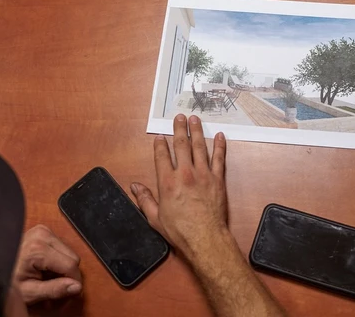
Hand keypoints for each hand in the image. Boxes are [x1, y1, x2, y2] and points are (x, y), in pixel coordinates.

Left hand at [13, 225, 82, 303]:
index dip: (73, 281)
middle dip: (67, 273)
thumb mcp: (30, 292)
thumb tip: (76, 287)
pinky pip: (63, 246)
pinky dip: (59, 258)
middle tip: (54, 284)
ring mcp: (43, 231)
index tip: (70, 291)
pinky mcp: (44, 230)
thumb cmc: (10, 280)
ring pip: (70, 251)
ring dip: (63, 265)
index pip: (70, 264)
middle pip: (72, 257)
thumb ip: (54, 289)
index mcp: (38, 249)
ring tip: (46, 274)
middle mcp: (42, 235)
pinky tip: (45, 265)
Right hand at [131, 115, 227, 261]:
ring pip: (200, 147)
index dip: (160, 145)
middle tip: (180, 117)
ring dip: (197, 131)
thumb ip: (144, 199)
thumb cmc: (179, 230)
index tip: (161, 136)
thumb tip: (135, 187)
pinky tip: (219, 136)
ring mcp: (203, 174)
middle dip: (179, 129)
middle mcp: (185, 173)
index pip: (162, 156)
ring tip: (195, 119)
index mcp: (167, 182)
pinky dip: (219, 146)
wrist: (204, 237)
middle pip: (181, 145)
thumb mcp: (155, 218)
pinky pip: (219, 158)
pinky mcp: (217, 179)